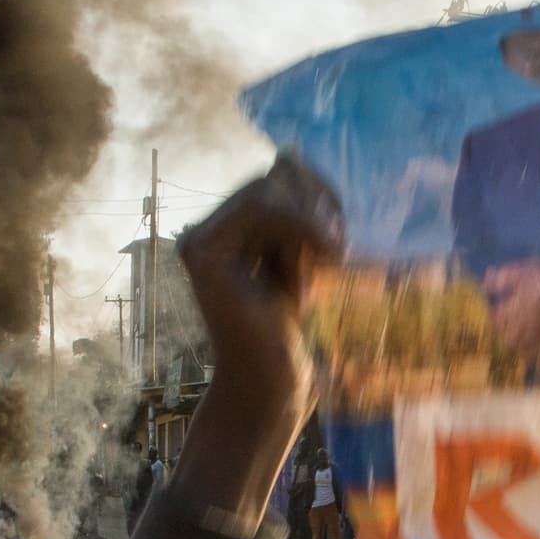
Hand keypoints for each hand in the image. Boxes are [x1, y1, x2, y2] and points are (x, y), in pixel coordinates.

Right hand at [172, 154, 344, 527]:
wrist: (269, 387)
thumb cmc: (286, 333)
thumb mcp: (297, 260)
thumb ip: (295, 216)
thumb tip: (292, 151)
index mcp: (223, 233)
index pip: (274, 178)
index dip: (316, 191)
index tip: (342, 231)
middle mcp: (203, 232)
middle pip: (272, 177)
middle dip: (316, 205)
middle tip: (339, 250)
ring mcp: (197, 241)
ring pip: (268, 188)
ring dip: (309, 222)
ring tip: (328, 263)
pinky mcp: (203, 253)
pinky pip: (261, 206)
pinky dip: (302, 226)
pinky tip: (325, 260)